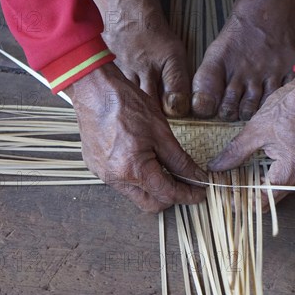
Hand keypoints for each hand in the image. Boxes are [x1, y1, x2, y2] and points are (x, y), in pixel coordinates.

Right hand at [65, 63, 206, 212]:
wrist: (94, 90)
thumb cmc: (127, 105)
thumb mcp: (162, 133)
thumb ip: (180, 161)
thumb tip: (197, 177)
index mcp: (133, 170)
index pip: (168, 194)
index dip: (188, 195)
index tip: (200, 192)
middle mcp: (115, 179)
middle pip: (150, 204)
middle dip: (170, 197)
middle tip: (186, 184)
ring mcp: (102, 174)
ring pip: (135, 194)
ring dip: (152, 188)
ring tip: (166, 170)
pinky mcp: (96, 167)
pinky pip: (121, 182)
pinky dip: (136, 178)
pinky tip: (145, 161)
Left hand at [208, 76, 294, 210]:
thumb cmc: (294, 104)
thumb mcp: (258, 128)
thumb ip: (236, 152)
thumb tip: (216, 166)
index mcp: (293, 172)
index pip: (263, 202)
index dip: (243, 202)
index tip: (227, 198)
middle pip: (275, 197)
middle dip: (253, 193)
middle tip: (232, 184)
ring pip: (286, 188)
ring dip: (268, 183)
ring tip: (247, 174)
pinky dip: (283, 174)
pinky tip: (269, 163)